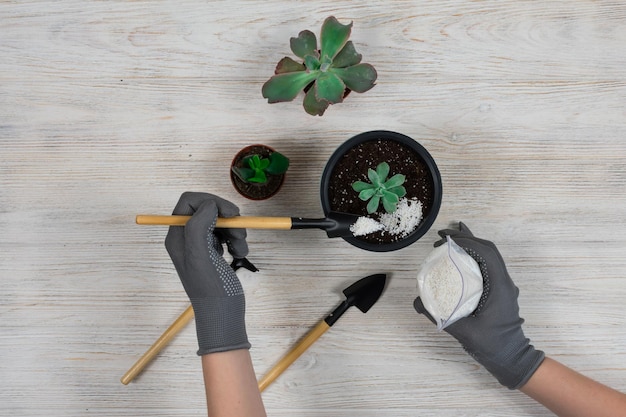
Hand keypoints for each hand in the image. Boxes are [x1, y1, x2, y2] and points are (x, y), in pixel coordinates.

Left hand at [165, 192, 250, 354]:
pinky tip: (239, 254)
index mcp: (177, 236)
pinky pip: (227, 235)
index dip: (210, 202)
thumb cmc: (210, 289)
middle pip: (206, 209)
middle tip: (240, 230)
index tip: (229, 213)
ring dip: (235, 231)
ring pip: (220, 222)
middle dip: (226, 218)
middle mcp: (186, 238)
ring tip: (240, 249)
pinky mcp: (214, 252)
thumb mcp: (201, 255)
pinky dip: (237, 242)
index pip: (188, 202)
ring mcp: (200, 245)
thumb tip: (208, 205)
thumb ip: (199, 225)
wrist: (222, 314)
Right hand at [414, 222, 543, 388]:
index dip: (466, 241)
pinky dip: (475, 256)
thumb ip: (438, 316)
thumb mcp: (462, 331)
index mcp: (499, 287)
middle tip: (442, 237)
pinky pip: (489, 265)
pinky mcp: (500, 289)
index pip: (485, 253)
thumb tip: (417, 301)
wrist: (512, 358)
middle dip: (466, 238)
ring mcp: (504, 285)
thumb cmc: (492, 346)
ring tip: (449, 240)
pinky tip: (462, 256)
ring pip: (490, 255)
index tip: (445, 240)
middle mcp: (504, 282)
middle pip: (488, 249)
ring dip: (471, 245)